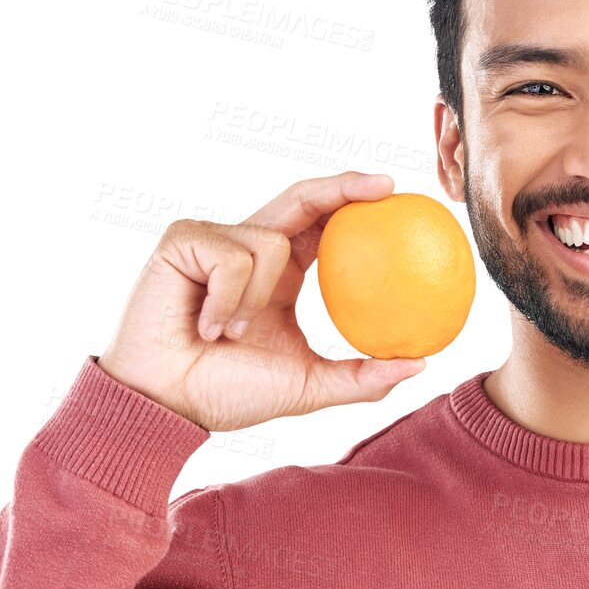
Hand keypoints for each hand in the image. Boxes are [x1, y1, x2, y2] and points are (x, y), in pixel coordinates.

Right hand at [97, 172, 425, 430]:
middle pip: (301, 199)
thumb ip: (361, 377)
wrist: (167, 403)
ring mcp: (213, 240)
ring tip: (231, 335)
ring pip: (268, 241)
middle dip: (342, 185)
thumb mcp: (308, 385)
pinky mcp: (183, 240)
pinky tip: (207, 327)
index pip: (321, 225)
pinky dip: (227, 300)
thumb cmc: (227, 394)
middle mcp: (248, 250)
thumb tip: (420, 364)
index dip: (354, 203)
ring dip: (256, 299)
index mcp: (277, 275)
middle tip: (384, 187)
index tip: (396, 195)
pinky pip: (232, 256)